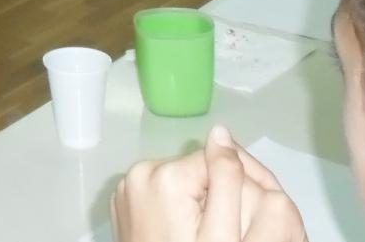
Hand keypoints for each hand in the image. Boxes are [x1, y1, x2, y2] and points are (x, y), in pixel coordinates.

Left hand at [112, 126, 303, 241]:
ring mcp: (127, 188)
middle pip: (195, 168)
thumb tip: (222, 132)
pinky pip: (159, 192)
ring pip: (179, 180)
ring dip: (195, 198)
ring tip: (200, 231)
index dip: (238, 184)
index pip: (216, 159)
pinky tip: (182, 232)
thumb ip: (227, 179)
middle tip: (222, 227)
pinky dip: (174, 206)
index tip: (240, 214)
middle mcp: (139, 173)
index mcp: (164, 175)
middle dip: (215, 192)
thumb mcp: (221, 231)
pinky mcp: (124, 203)